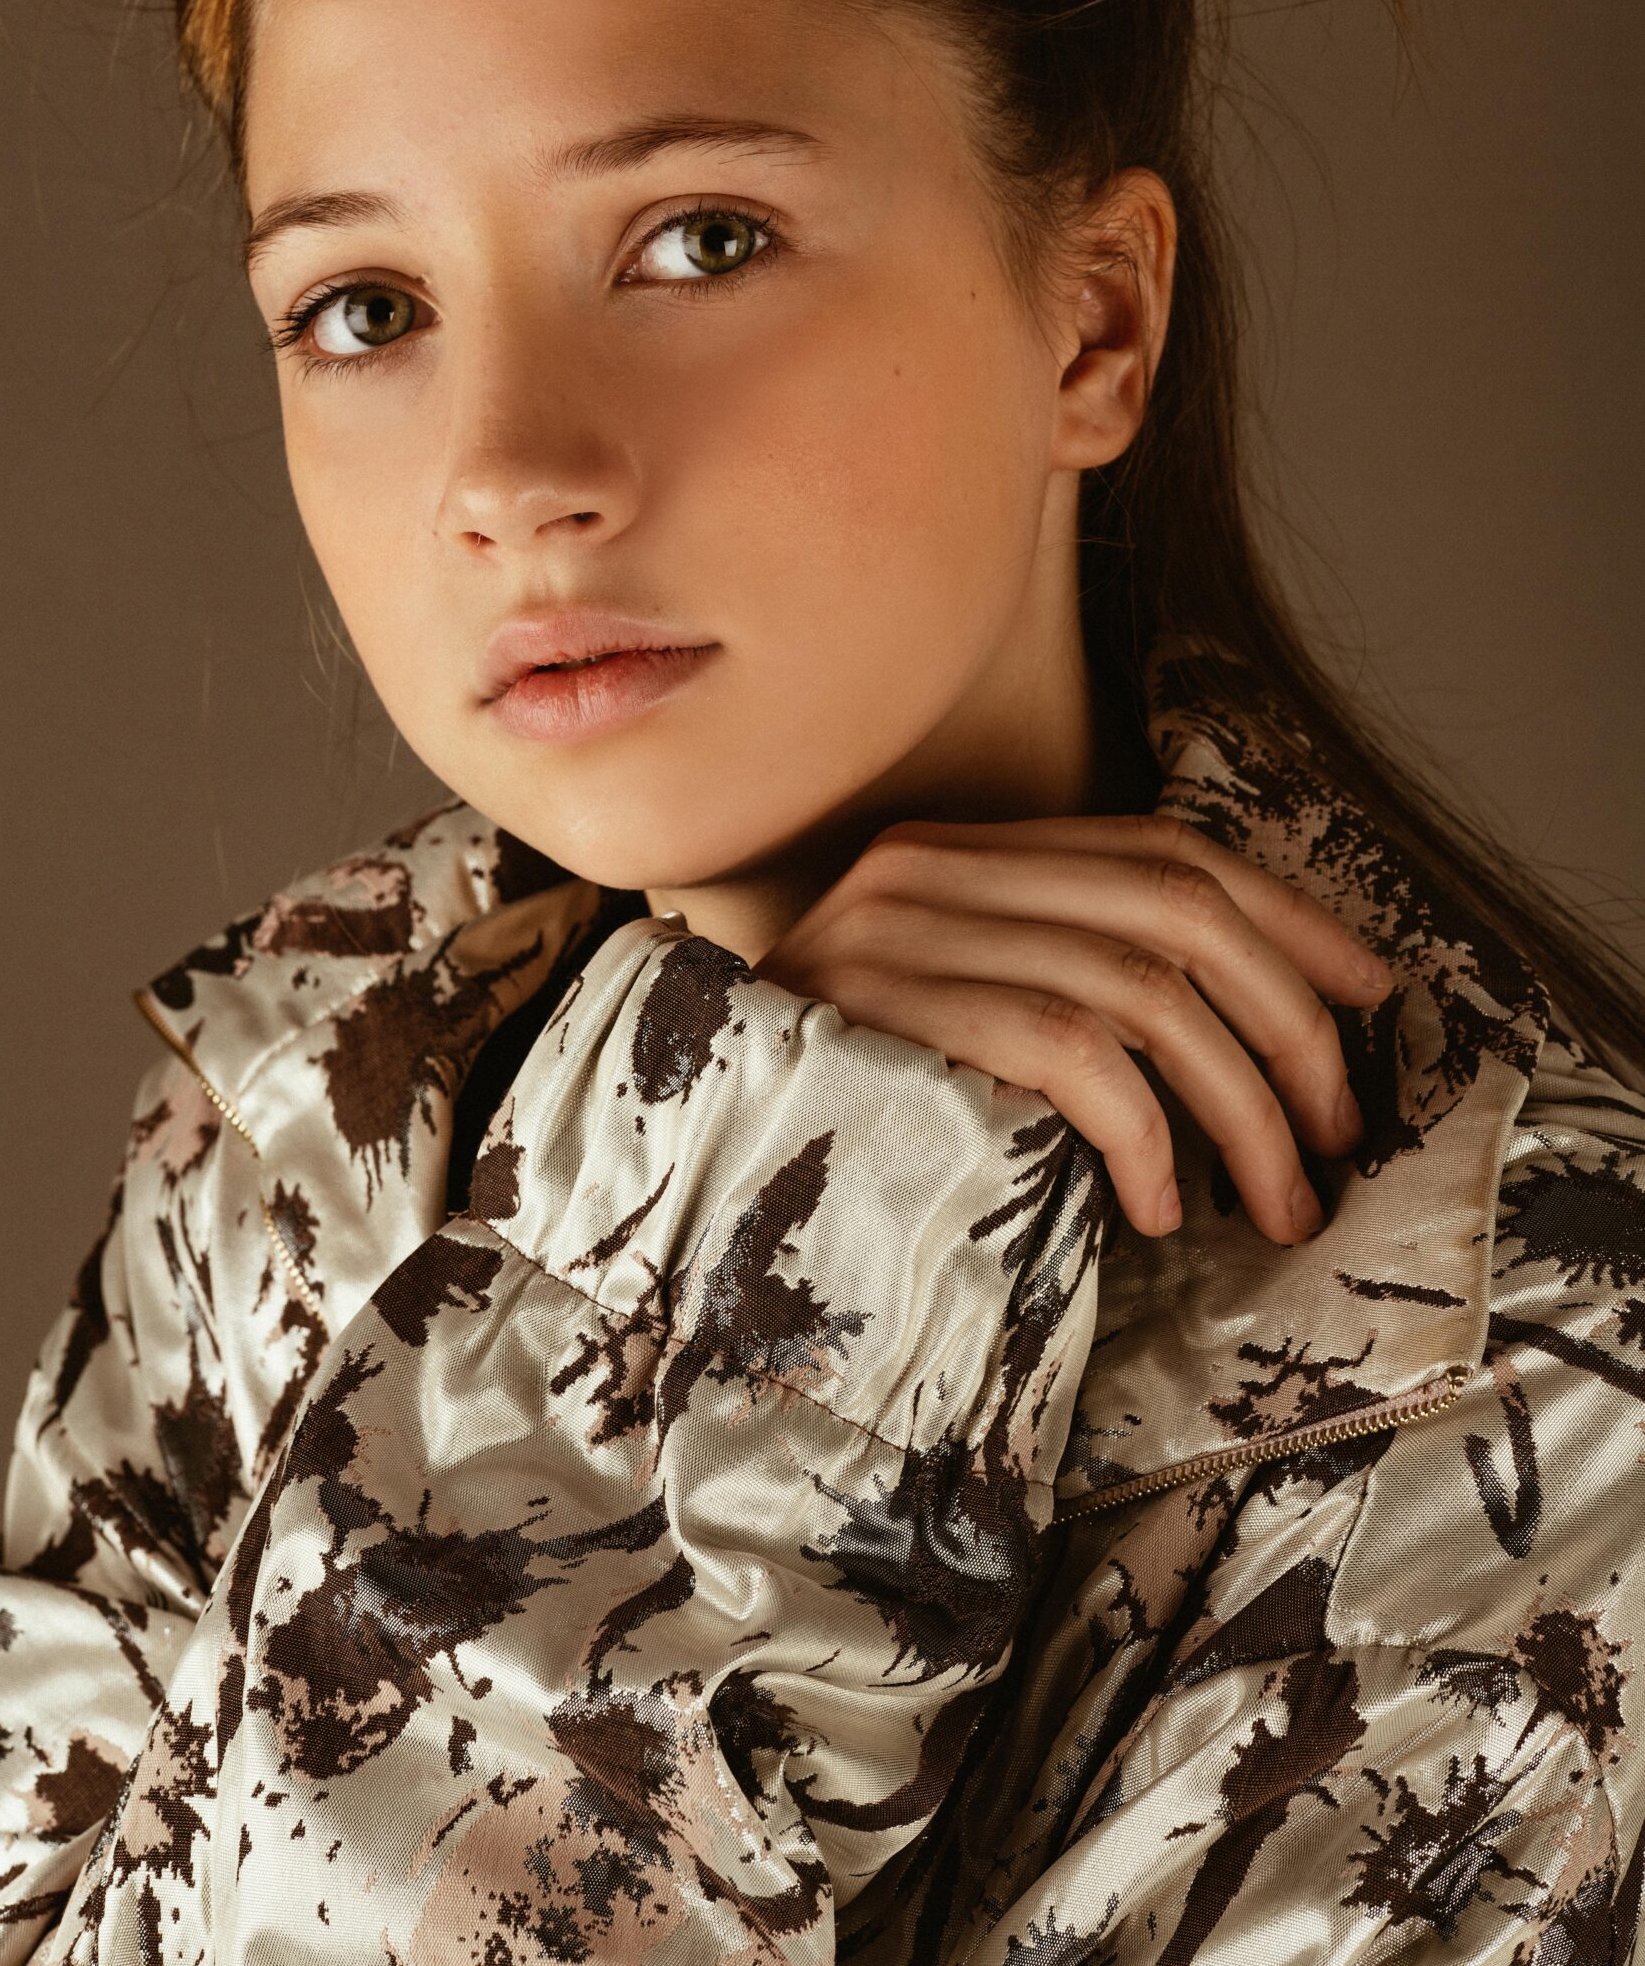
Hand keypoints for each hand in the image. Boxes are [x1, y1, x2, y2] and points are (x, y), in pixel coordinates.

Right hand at [750, 812, 1394, 1245]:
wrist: (683, 1177)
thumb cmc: (848, 1121)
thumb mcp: (973, 1031)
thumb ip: (1075, 990)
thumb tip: (1262, 1032)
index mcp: (961, 854)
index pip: (1166, 849)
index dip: (1291, 920)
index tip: (1373, 1000)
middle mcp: (928, 869)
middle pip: (1178, 911)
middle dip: (1290, 1027)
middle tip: (1334, 1135)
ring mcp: (896, 933)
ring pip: (1144, 989)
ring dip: (1242, 1107)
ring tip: (1273, 1200)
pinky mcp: (881, 1011)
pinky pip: (1069, 1051)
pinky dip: (1145, 1134)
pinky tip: (1157, 1207)